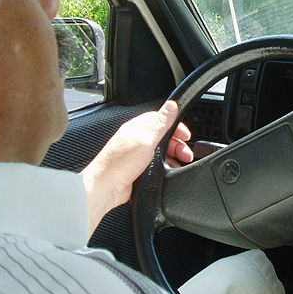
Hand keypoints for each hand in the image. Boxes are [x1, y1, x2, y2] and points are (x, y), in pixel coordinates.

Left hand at [80, 100, 192, 234]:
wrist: (106, 188)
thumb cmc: (119, 164)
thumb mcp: (146, 139)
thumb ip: (160, 122)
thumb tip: (172, 105)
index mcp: (137, 128)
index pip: (161, 119)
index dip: (176, 126)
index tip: (186, 135)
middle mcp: (137, 139)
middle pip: (163, 136)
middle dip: (177, 144)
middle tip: (186, 153)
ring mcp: (136, 154)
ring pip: (161, 151)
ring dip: (173, 156)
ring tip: (180, 163)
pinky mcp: (137, 169)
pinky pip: (156, 164)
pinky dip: (165, 167)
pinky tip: (168, 171)